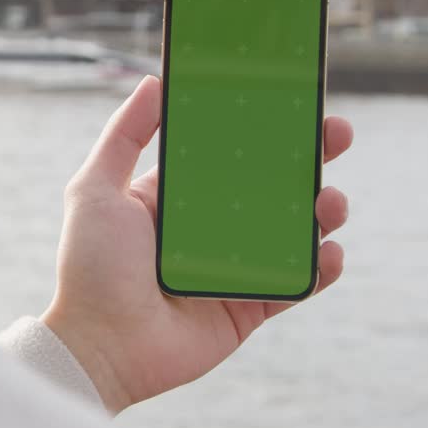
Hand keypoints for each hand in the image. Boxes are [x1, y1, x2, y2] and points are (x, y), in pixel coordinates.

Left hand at [43, 76, 353, 413]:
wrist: (101, 346)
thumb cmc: (90, 268)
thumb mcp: (95, 189)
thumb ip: (124, 136)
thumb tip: (156, 81)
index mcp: (177, 196)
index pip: (231, 152)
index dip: (264, 127)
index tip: (294, 98)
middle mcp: (210, 228)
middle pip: (273, 185)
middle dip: (311, 158)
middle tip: (338, 134)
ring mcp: (234, 267)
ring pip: (294, 231)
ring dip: (323, 211)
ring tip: (331, 201)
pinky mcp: (249, 308)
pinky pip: (296, 284)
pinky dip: (320, 268)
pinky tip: (327, 251)